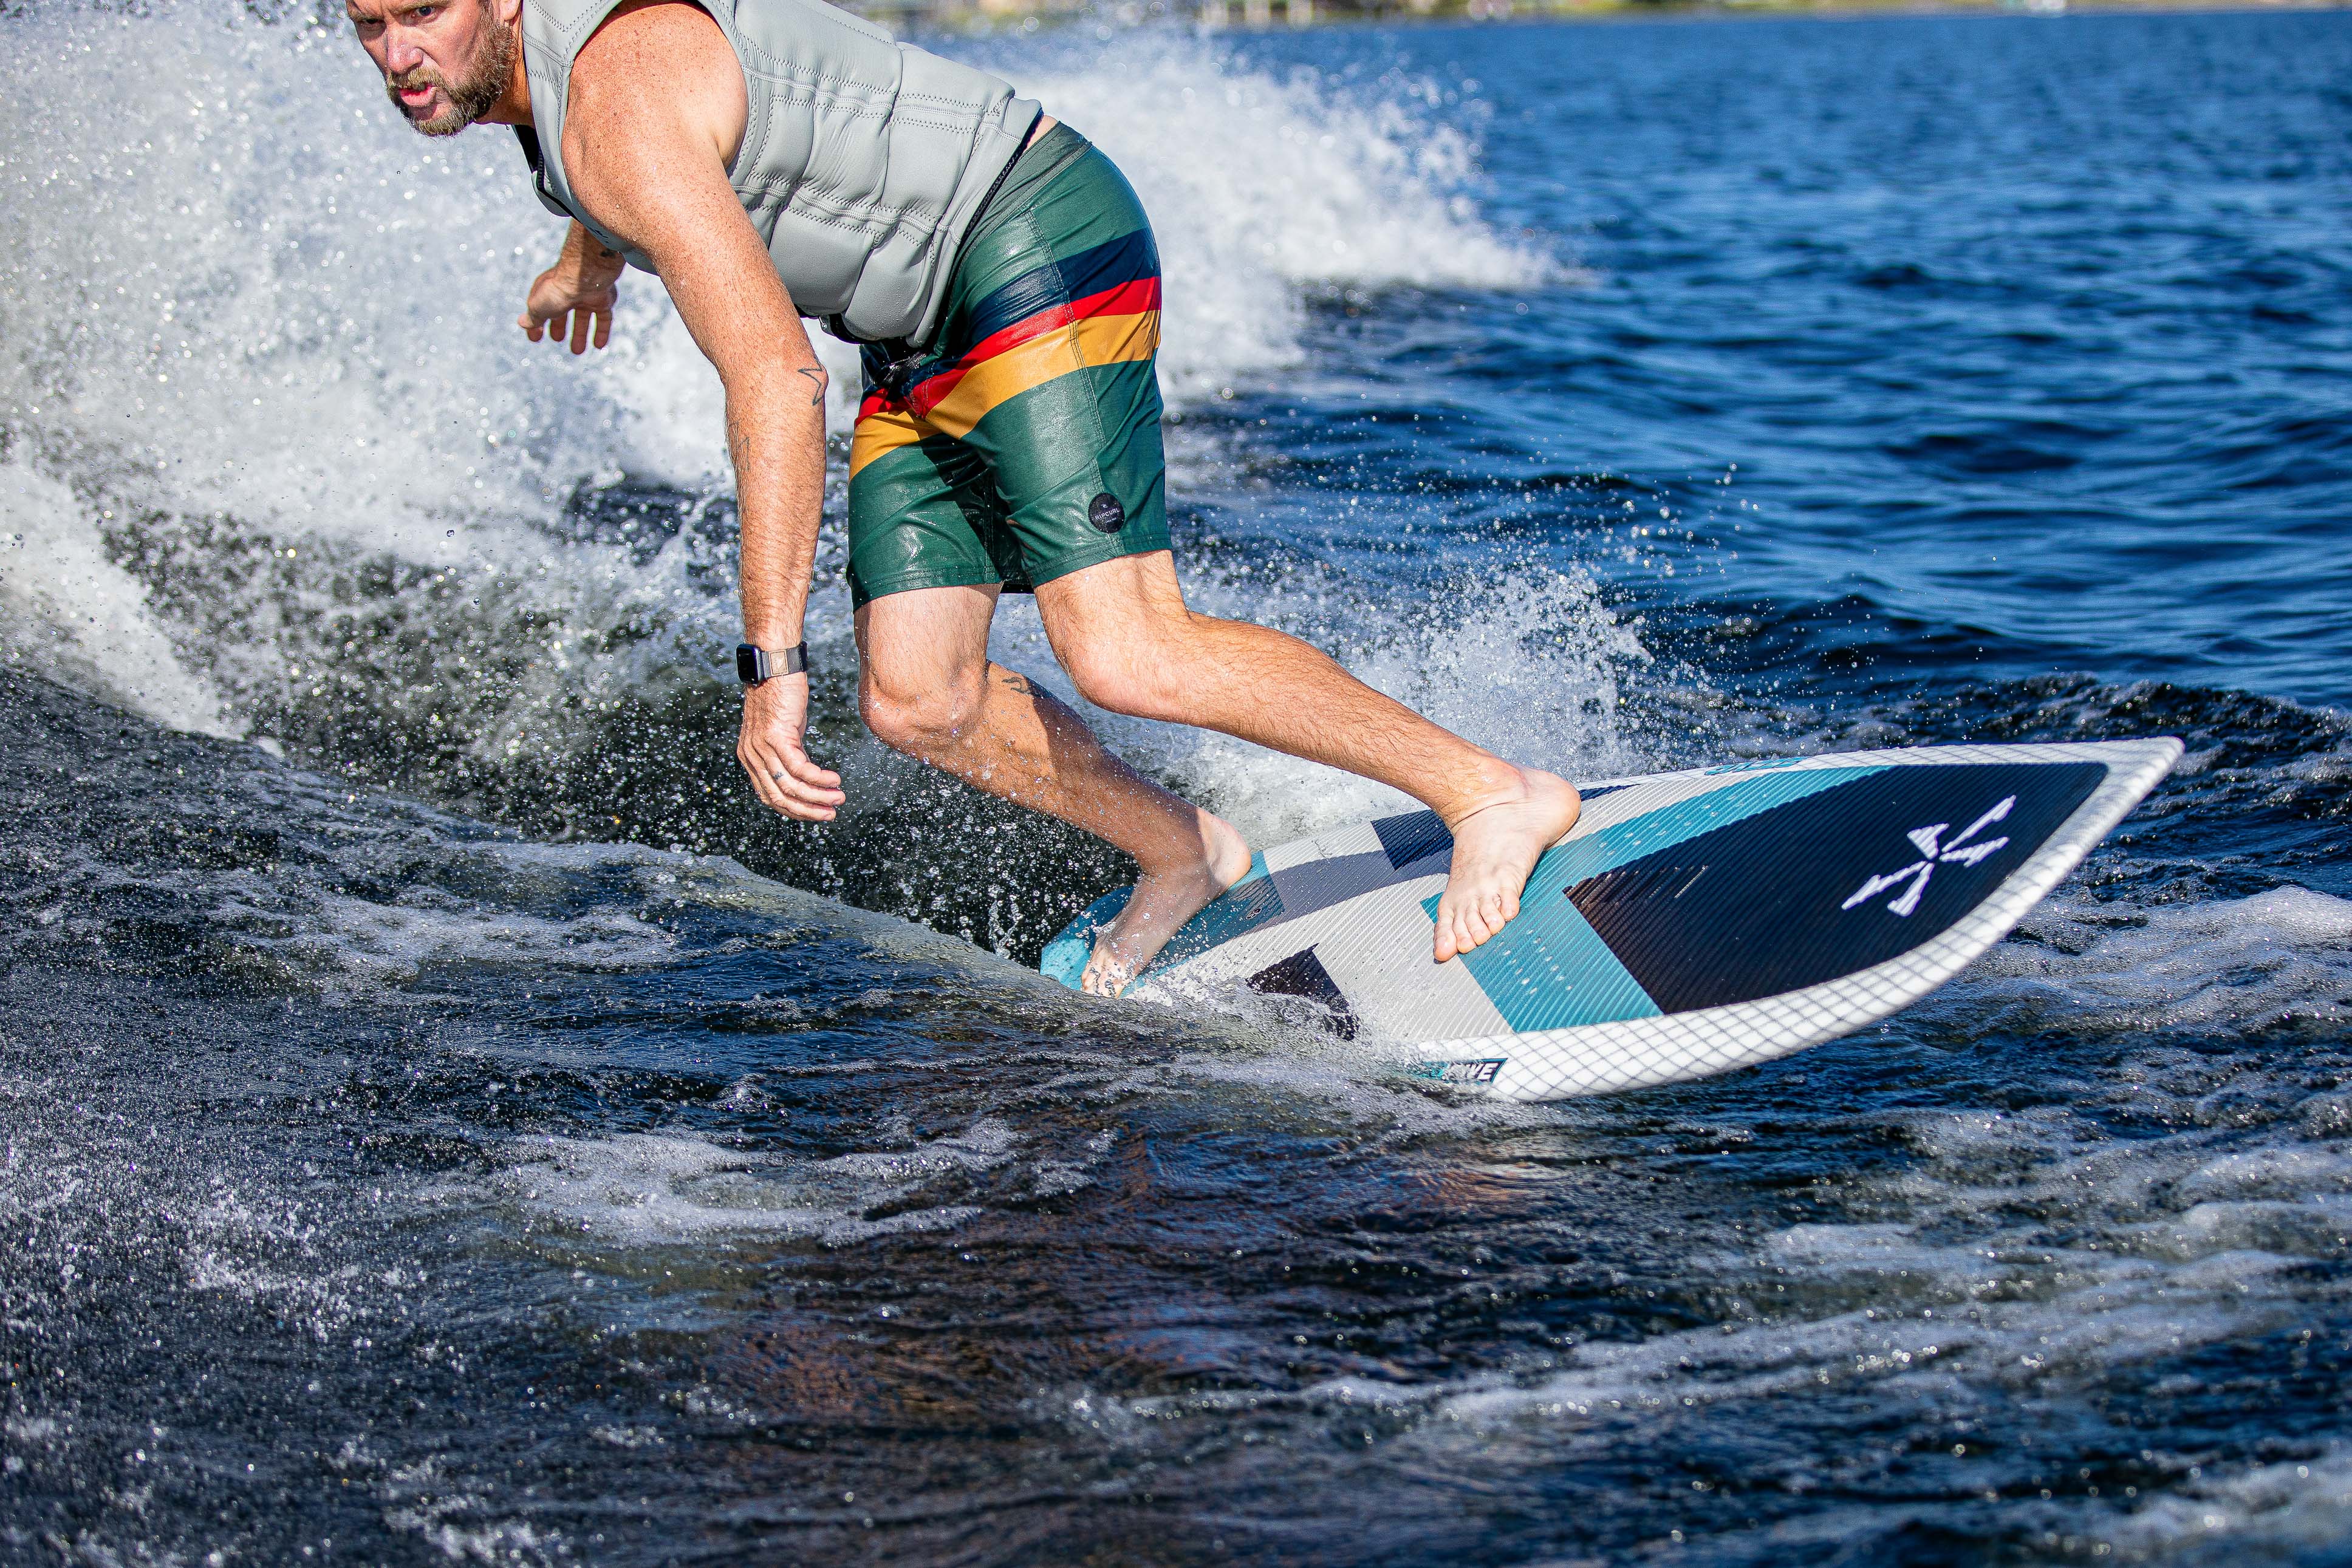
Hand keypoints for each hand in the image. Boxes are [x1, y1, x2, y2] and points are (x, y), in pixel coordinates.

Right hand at [518, 229, 622, 354]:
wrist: (585, 277)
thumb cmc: (558, 291)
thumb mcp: (539, 307)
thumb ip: (533, 317)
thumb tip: (523, 323)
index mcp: (548, 290)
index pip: (540, 308)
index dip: (537, 324)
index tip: (535, 339)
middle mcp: (567, 292)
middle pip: (563, 311)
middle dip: (559, 326)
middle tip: (557, 339)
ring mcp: (585, 296)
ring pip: (583, 317)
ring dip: (580, 334)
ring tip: (577, 351)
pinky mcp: (603, 300)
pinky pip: (603, 318)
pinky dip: (601, 332)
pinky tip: (598, 346)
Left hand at [736, 674, 843, 821]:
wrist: (773, 664)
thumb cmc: (780, 694)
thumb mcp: (780, 730)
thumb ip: (786, 752)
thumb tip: (802, 772)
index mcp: (749, 757)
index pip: (769, 796)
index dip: (794, 810)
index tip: (815, 812)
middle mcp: (751, 755)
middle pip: (779, 796)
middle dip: (807, 810)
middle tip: (830, 814)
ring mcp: (762, 747)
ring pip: (791, 785)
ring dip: (818, 797)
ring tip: (838, 798)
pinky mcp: (777, 736)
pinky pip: (800, 768)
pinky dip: (820, 778)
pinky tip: (834, 779)